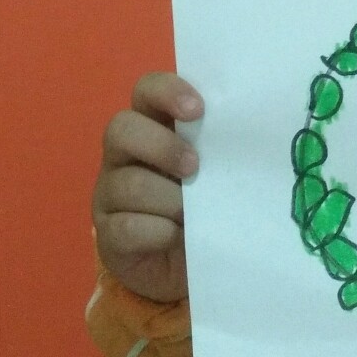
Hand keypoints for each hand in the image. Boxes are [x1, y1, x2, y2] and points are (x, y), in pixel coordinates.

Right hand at [93, 72, 203, 303]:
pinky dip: (158, 232)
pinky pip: (125, 227)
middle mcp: (124, 155)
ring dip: (168, 199)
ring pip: (128, 184)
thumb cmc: (206, 206)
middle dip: (161, 146)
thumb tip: (248, 135)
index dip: (167, 92)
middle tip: (194, 167)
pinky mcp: (108, 234)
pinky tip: (176, 236)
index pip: (147, 90)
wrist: (190, 266)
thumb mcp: (217, 172)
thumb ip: (221, 148)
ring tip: (192, 214)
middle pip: (121, 129)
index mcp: (153, 127)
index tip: (198, 110)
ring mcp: (110, 194)